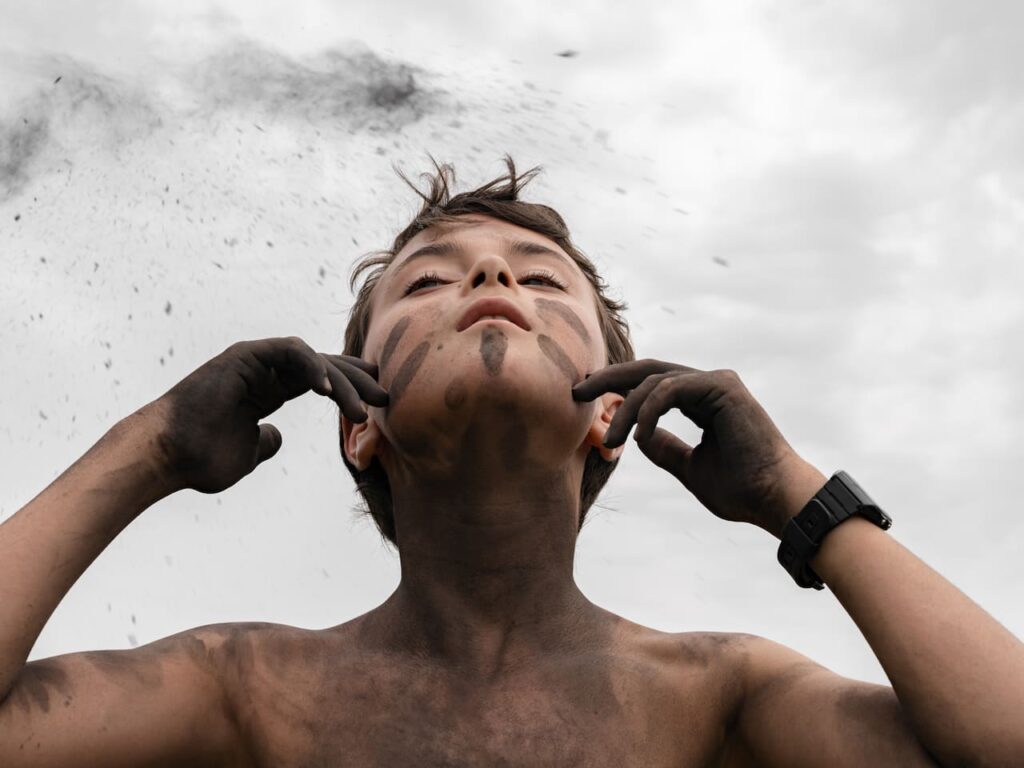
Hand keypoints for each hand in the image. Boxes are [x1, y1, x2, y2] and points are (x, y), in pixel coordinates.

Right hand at [143, 337, 387, 493]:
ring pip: (313, 358)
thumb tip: (275, 437)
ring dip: (342, 381)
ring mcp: (254, 360)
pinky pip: (289, 351)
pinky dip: (312, 367)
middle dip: (357, 381)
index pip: (319, 378)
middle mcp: (264, 370)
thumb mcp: (246, 454)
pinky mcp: (245, 355)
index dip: (349, 386)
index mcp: (268, 388)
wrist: (167, 457)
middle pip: (323, 366)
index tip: (377, 401)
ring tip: (361, 409)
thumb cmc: (200, 459)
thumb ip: (264, 442)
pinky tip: (330, 391)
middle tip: (385, 399)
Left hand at [572, 360, 815, 535]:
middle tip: (576, 392)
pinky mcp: (722, 387)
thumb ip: (664, 448)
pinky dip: (648, 410)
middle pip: (647, 370)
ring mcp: (716, 382)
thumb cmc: (741, 490)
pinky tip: (637, 435)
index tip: (584, 401)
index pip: (651, 384)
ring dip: (625, 409)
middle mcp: (708, 385)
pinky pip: (670, 389)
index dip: (616, 389)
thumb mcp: (689, 468)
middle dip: (608, 379)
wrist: (775, 500)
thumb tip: (636, 437)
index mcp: (701, 400)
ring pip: (654, 381)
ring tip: (609, 439)